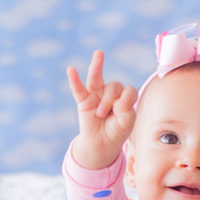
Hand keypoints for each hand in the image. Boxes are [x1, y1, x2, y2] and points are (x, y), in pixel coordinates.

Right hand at [67, 50, 137, 169]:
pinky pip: (78, 89)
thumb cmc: (117, 131)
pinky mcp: (83, 101)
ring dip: (97, 67)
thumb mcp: (127, 122)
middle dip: (110, 100)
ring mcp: (96, 95)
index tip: (121, 111)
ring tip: (99, 54)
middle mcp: (110, 93)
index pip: (128, 91)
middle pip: (114, 86)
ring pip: (96, 79)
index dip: (126, 99)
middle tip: (104, 113)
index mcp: (124, 97)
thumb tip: (117, 100)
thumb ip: (127, 110)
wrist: (102, 144)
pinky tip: (70, 70)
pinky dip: (74, 80)